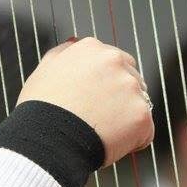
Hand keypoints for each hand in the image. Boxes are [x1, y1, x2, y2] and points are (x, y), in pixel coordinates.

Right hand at [17, 37, 154, 166]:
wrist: (47, 141)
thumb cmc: (41, 110)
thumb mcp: (44, 70)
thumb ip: (63, 52)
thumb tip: (75, 42)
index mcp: (92, 49)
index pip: (115, 62)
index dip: (106, 85)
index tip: (95, 100)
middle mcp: (115, 62)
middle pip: (133, 81)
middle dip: (121, 99)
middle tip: (100, 118)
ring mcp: (131, 88)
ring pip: (140, 105)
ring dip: (127, 119)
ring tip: (101, 132)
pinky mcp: (142, 115)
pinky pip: (145, 131)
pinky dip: (133, 141)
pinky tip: (110, 144)